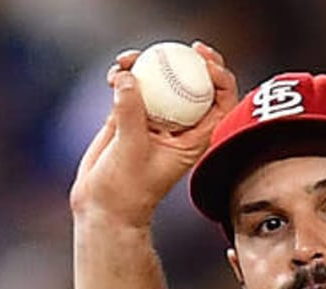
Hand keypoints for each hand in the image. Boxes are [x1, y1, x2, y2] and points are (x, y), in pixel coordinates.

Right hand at [69, 42, 239, 228]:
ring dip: (148, 64)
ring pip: (161, 81)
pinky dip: (125, 75)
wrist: (104, 204)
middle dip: (191, 61)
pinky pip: (133, 86)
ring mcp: (156, 119)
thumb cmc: (126, 189)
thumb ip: (131, 112)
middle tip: (184, 47)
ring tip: (127, 60)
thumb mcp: (132, 150)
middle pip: (195, 85)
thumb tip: (128, 77)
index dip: (220, 77)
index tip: (204, 62)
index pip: (221, 103)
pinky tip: (114, 74)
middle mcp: (180, 126)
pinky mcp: (133, 115)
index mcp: (196, 138)